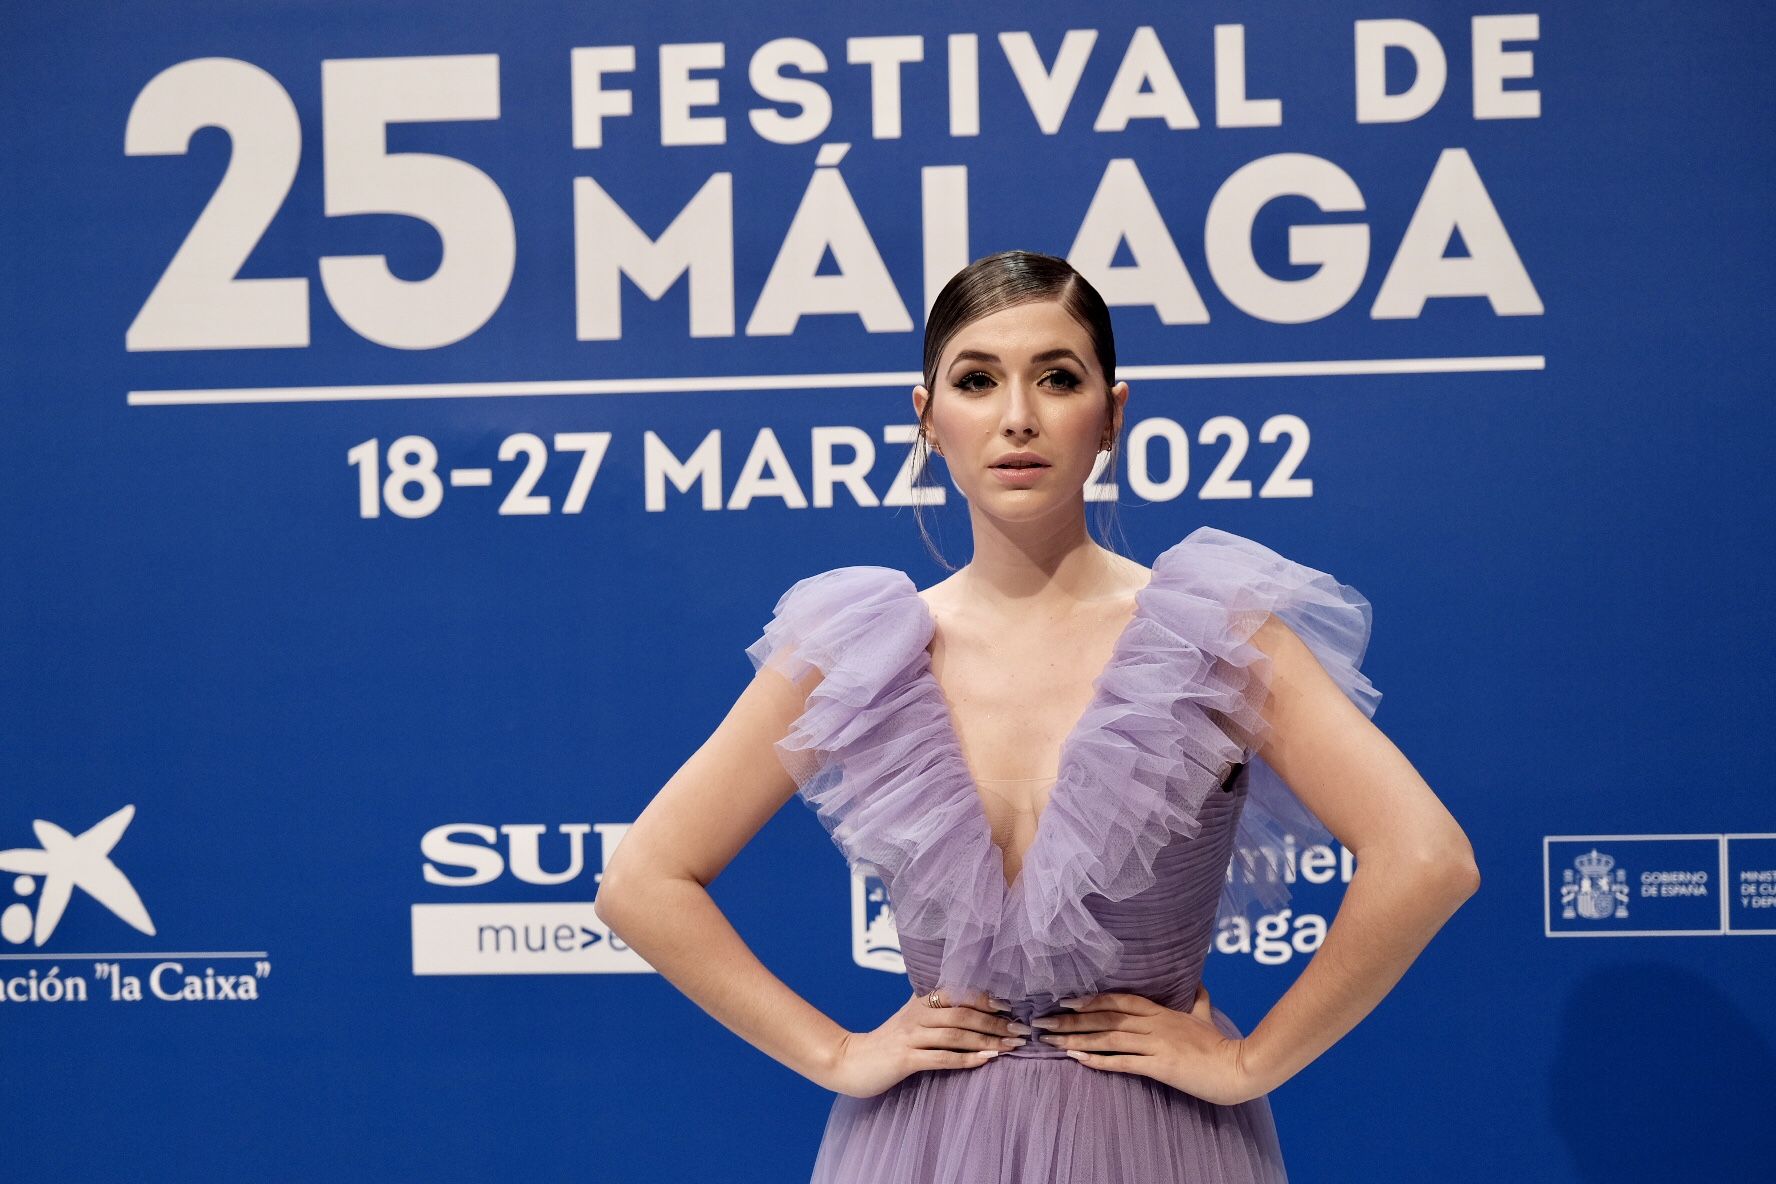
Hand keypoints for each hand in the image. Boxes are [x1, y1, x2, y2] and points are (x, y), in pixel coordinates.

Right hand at [825, 987, 1025, 1097]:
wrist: (848, 1061)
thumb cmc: (887, 1043)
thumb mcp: (910, 1021)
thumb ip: (935, 1013)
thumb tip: (972, 1009)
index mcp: (919, 1002)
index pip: (958, 993)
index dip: (985, 998)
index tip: (1011, 1006)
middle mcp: (916, 1015)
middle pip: (962, 1013)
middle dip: (996, 1022)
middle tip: (1021, 1031)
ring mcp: (910, 1037)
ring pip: (956, 1035)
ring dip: (988, 1040)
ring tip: (1012, 1047)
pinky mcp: (905, 1059)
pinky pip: (942, 1058)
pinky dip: (967, 1059)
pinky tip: (986, 1060)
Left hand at [1031, 985, 1258, 1105]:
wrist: (1239, 1067)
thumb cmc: (1221, 1045)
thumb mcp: (1206, 1015)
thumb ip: (1198, 999)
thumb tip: (1198, 982)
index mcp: (1161, 1011)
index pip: (1119, 999)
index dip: (1090, 998)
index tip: (1064, 1001)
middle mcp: (1154, 1023)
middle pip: (1105, 1016)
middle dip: (1071, 1019)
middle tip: (1042, 1021)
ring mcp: (1156, 1043)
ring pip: (1108, 1036)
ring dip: (1076, 1038)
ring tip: (1050, 1041)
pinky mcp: (1160, 1065)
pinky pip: (1123, 1061)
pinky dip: (1098, 1059)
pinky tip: (1078, 1059)